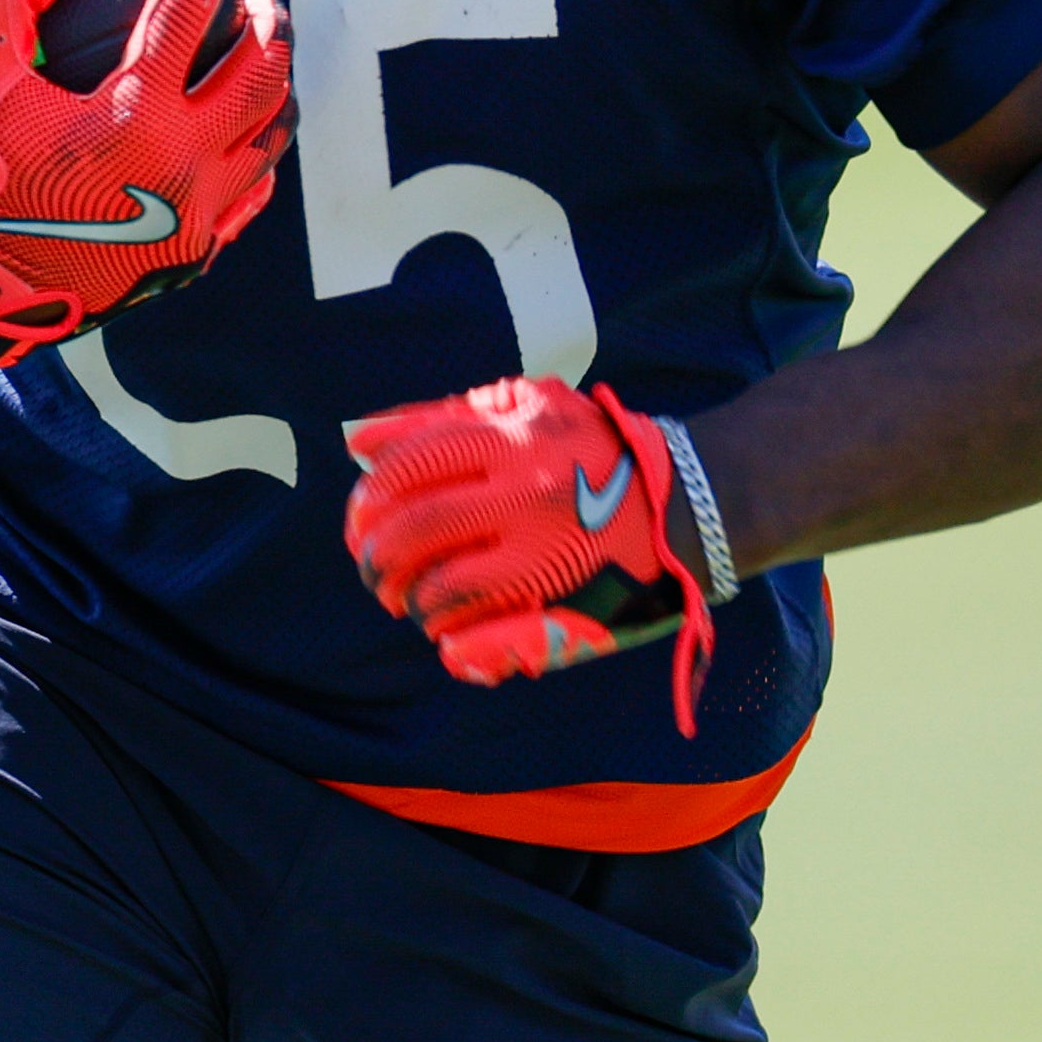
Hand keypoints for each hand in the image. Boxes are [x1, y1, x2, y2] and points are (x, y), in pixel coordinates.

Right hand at [0, 0, 293, 371]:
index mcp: (134, 114)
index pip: (188, 5)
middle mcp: (181, 163)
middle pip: (260, 71)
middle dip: (266, 18)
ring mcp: (195, 214)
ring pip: (271, 134)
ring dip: (276, 80)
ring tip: (264, 51)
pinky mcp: (191, 253)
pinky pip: (252, 193)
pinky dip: (259, 150)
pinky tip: (245, 132)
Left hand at [341, 378, 716, 732]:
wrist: (683, 502)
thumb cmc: (584, 449)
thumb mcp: (523, 406)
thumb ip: (441, 417)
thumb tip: (360, 441)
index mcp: (511, 436)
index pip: (408, 466)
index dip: (368, 499)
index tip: (358, 521)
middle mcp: (527, 490)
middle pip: (417, 527)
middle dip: (376, 556)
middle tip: (371, 570)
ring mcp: (549, 549)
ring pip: (445, 585)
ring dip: (410, 599)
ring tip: (402, 600)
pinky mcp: (569, 601)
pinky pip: (488, 631)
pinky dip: (451, 635)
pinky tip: (443, 632)